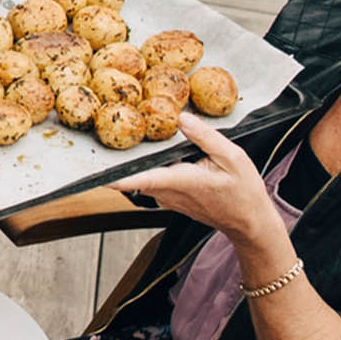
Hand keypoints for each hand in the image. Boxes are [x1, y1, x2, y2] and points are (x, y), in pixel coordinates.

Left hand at [114, 115, 284, 247]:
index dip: (113, 176)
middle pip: (135, 172)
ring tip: (138, 131)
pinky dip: (153, 165)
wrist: (249, 222)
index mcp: (180, 181)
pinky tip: (162, 148)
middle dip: (123, 154)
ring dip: (139, 158)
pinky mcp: (169, 198)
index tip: (91, 171)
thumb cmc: (243, 192)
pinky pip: (154, 178)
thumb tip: (181, 118)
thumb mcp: (232, 157)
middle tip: (114, 127)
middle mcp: (167, 192)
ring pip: (144, 174)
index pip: (138, 179)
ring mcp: (166, 197)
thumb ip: (205, 137)